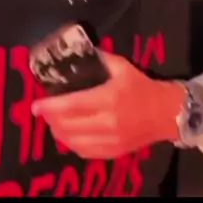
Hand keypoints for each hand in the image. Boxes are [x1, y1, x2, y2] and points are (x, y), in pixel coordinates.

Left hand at [31, 52, 183, 158]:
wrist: (167, 113)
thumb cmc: (141, 87)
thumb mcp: (122, 66)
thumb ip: (98, 58)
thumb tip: (76, 51)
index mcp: (108, 98)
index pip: (71, 105)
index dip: (50, 107)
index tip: (35, 105)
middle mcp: (108, 122)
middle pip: (68, 125)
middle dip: (50, 118)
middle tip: (44, 110)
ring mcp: (111, 140)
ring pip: (73, 142)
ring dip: (58, 132)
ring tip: (53, 122)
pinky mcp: (114, 152)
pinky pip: (84, 152)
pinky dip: (71, 144)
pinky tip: (68, 134)